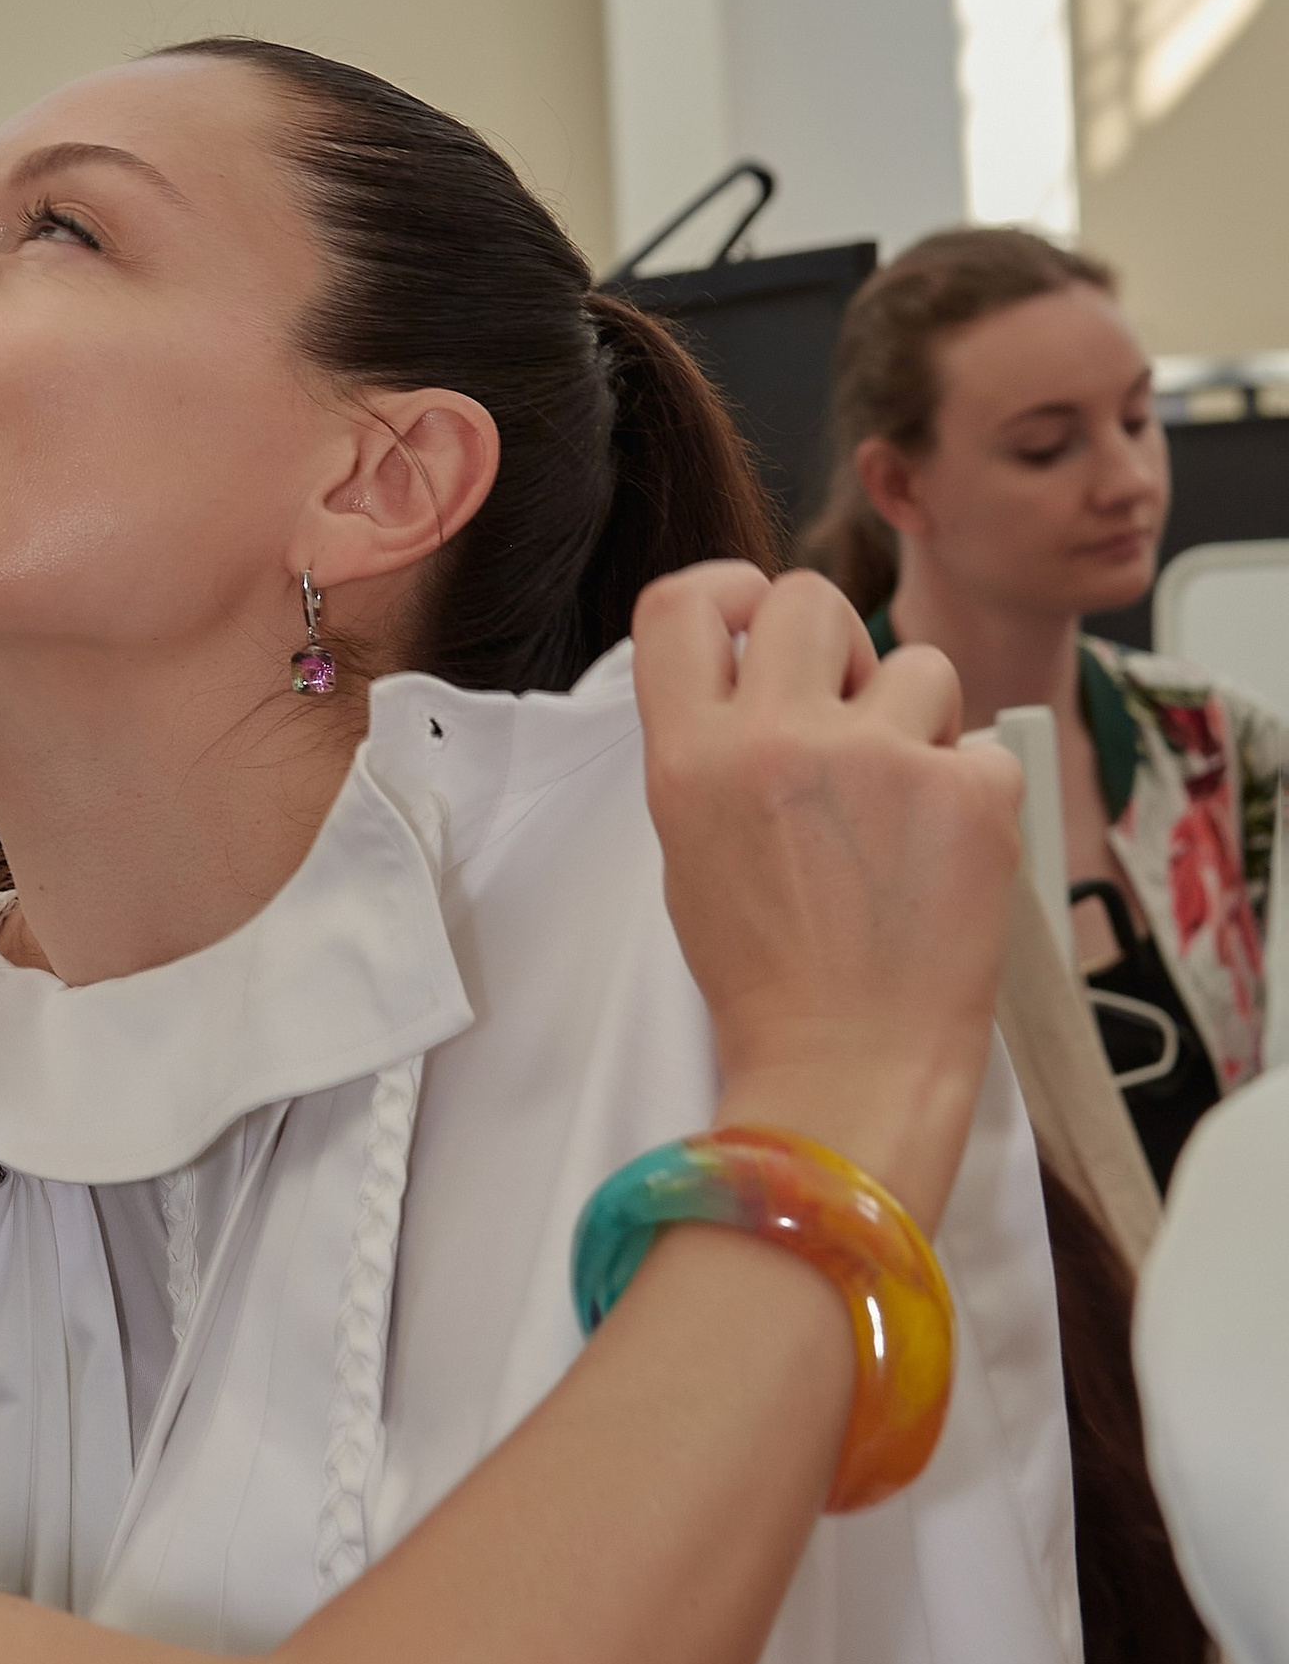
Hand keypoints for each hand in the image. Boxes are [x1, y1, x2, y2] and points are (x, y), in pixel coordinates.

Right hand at [633, 563, 1024, 1226]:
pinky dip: (974, 795)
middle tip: (847, 713)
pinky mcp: (968, 789)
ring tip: (900, 810)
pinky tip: (944, 859)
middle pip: (807, 597)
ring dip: (917, 721)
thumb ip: (716, 748)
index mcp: (690, 757)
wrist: (848, 1068)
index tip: (751, 617)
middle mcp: (776, 740)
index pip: (681, 604)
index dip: (725, 595)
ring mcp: (878, 758)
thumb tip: (758, 672)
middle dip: (835, 645)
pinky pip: (983, 746)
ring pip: (918, 664)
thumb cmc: (768, 977)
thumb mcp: (692, 847)